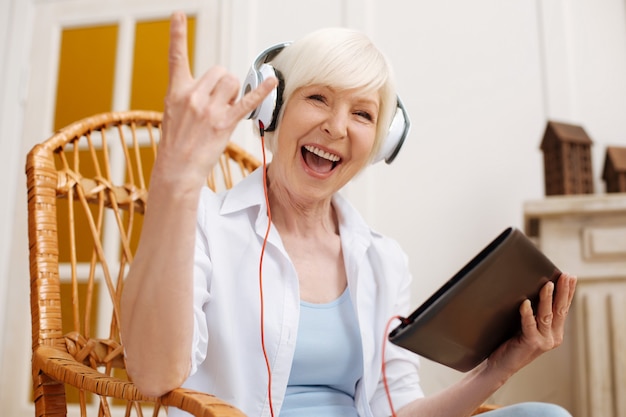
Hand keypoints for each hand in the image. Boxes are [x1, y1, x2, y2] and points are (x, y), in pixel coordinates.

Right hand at [154, 12, 277, 188]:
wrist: (176, 169)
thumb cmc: (176, 144)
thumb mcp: (173, 113)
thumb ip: (189, 95)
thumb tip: (213, 87)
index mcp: (176, 91)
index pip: (176, 57)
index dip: (176, 34)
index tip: (177, 15)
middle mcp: (192, 95)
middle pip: (219, 71)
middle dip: (223, 85)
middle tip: (218, 104)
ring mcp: (208, 109)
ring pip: (232, 82)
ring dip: (234, 94)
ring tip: (224, 112)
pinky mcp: (223, 122)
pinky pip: (246, 101)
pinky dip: (261, 91)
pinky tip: (271, 82)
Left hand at [487, 272, 576, 375]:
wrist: (500, 366)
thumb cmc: (512, 344)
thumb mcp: (527, 328)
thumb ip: (535, 315)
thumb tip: (533, 291)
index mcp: (554, 332)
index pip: (563, 309)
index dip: (568, 293)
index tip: (570, 277)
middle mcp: (552, 337)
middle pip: (559, 310)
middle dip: (563, 291)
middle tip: (566, 276)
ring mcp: (543, 341)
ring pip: (546, 315)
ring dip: (547, 298)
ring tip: (548, 284)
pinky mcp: (530, 343)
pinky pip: (529, 325)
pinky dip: (527, 313)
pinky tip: (525, 303)